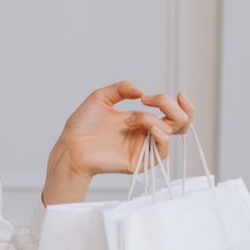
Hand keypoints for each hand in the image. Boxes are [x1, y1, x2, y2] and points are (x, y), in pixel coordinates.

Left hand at [40, 81, 194, 205]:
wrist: (69, 146)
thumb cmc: (81, 126)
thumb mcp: (100, 97)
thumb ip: (121, 88)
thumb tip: (140, 91)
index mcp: (141, 119)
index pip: (173, 113)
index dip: (178, 103)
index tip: (163, 95)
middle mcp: (145, 133)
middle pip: (180, 121)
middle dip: (171, 106)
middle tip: (149, 100)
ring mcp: (144, 147)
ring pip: (170, 131)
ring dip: (151, 119)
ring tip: (127, 119)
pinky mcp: (140, 160)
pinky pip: (162, 150)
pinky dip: (162, 136)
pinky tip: (151, 128)